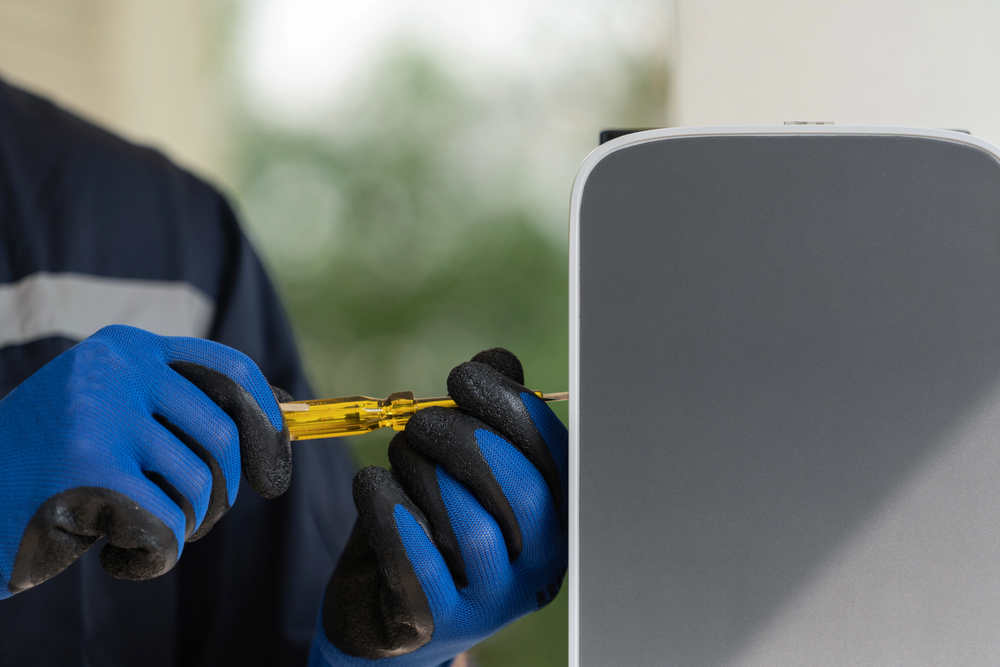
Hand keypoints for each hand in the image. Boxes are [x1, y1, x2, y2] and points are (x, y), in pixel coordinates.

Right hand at [0, 324, 290, 597]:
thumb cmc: (48, 467)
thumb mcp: (112, 416)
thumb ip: (181, 409)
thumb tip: (284, 412)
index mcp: (127, 347)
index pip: (231, 370)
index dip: (268, 420)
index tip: (275, 468)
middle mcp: (115, 368)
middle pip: (223, 437)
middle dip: (222, 492)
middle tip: (194, 519)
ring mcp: (99, 415)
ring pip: (198, 486)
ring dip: (182, 526)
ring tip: (132, 529)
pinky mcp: (88, 469)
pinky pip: (166, 526)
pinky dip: (152, 555)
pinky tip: (112, 553)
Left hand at [310, 348, 567, 666]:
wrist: (381, 605)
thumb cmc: (430, 522)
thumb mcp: (459, 462)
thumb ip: (486, 412)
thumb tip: (499, 363)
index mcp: (558, 517)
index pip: (559, 460)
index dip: (513, 410)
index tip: (464, 378)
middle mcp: (539, 567)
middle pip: (523, 493)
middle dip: (464, 439)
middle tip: (421, 422)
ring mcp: (490, 604)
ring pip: (472, 528)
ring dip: (423, 474)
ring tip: (399, 458)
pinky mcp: (433, 625)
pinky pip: (418, 566)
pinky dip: (390, 513)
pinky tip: (373, 486)